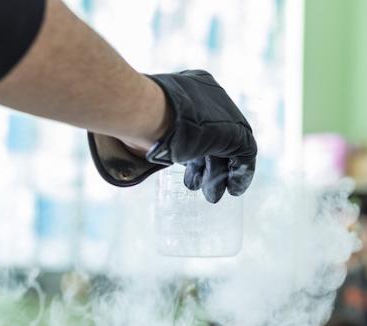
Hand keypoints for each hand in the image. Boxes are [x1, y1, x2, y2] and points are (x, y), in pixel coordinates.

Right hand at [88, 70, 256, 203]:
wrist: (144, 110)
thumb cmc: (133, 114)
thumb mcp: (141, 119)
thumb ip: (145, 126)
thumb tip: (121, 137)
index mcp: (192, 87)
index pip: (200, 122)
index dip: (195, 148)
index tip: (186, 165)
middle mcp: (212, 97)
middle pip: (215, 138)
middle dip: (207, 165)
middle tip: (199, 187)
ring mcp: (225, 113)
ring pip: (230, 149)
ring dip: (219, 175)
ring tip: (212, 197)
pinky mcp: (234, 131)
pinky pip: (245, 155)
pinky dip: (240, 174)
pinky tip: (232, 191)